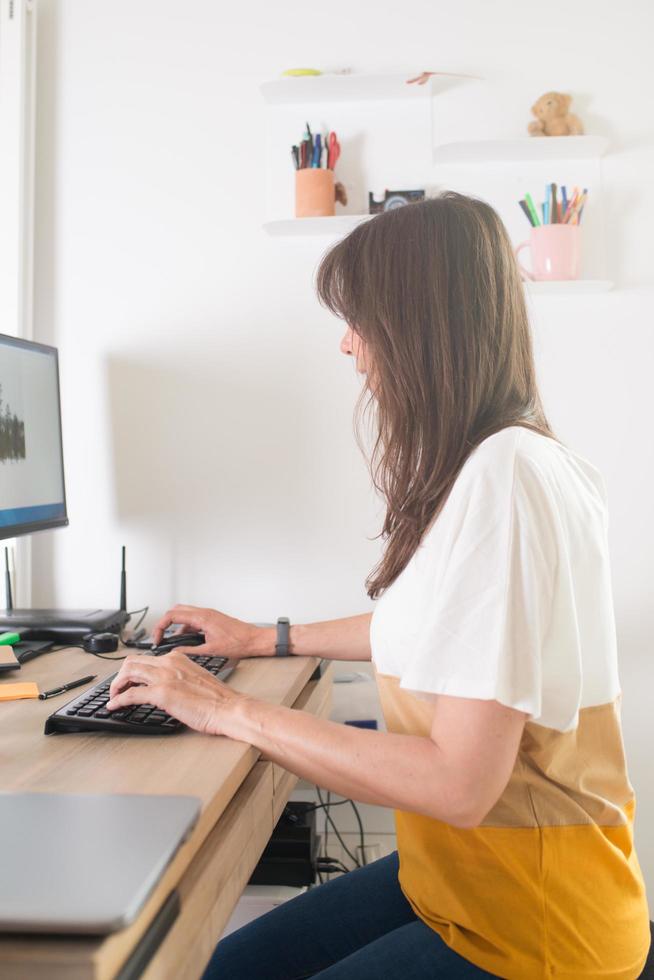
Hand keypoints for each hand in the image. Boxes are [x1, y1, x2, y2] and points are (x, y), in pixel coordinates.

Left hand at [107, 651, 249, 735]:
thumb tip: (167, 686)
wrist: (228, 708)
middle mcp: (169, 663)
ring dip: (116, 685)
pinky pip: (131, 694)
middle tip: (118, 688)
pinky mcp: (161, 694)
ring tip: (113, 696)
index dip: (134, 670)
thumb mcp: (196, 678)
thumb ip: (180, 676)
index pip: (147, 658)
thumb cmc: (218, 699)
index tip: (130, 680)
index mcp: (178, 658)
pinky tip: (113, 706)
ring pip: (128, 673)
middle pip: (132, 662)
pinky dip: (118, 700)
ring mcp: (164, 677)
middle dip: (121, 675)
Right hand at [152, 605, 273, 657]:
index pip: (172, 616)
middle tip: (160, 637)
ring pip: (185, 615)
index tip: (157, 638)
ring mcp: (208, 615)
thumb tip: (175, 652)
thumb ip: (190, 651)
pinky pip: (194, 620)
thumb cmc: (239, 643)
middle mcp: (204, 613)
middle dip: (165, 623)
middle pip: (176, 611)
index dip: (160, 627)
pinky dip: (186, 629)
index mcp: (202, 617)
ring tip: (172, 642)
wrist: (255, 640)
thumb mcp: (211, 650)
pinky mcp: (212, 619)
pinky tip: (186, 642)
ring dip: (176, 626)